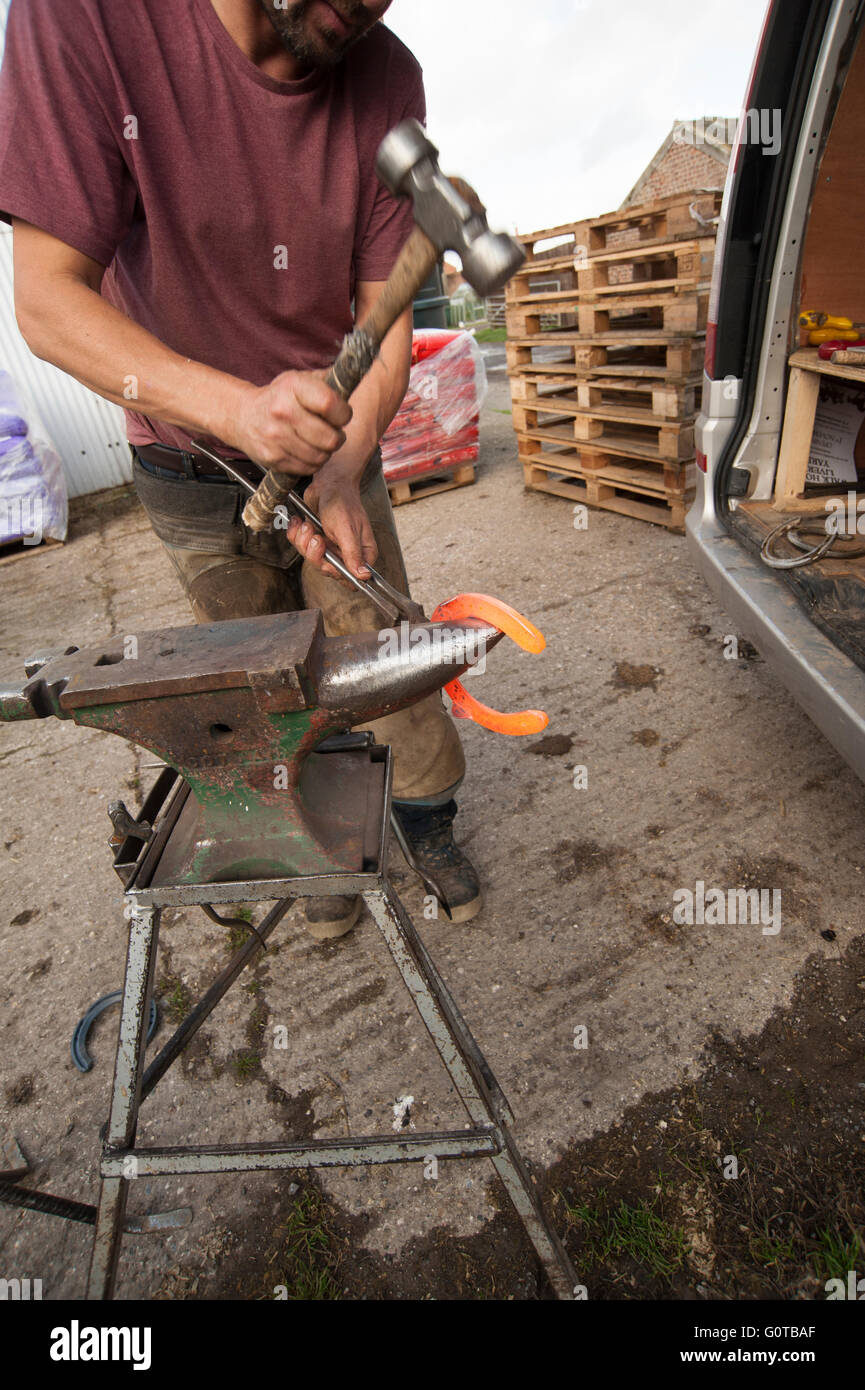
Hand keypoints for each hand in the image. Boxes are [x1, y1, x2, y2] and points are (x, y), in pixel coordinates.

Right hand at [232, 370, 351, 474]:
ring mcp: (276, 437)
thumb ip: (326, 382)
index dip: (343, 414)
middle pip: (329, 437)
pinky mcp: (273, 458)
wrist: (243, 416)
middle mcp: (283, 411)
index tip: (342, 415)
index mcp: (293, 387)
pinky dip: (312, 463)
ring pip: (320, 457)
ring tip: (319, 441)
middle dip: (337, 437)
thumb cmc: (279, 398)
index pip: (330, 405)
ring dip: (326, 452)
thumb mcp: (300, 380)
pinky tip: (306, 450)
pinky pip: (307, 468)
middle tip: (332, 432)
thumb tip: (351, 382)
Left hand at [286, 467, 377, 580]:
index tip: (326, 556)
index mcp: (362, 553)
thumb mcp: (347, 530)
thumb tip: (364, 576)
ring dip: (304, 541)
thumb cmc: (343, 502)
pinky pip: (300, 547)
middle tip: (316, 535)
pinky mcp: (315, 539)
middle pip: (326, 569)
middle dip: (314, 552)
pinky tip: (299, 522)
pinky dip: (295, 534)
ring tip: (308, 525)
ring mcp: (330, 547)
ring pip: (310, 558)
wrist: (329, 483)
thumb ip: (353, 554)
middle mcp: (347, 553)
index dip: (335, 571)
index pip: (350, 578)